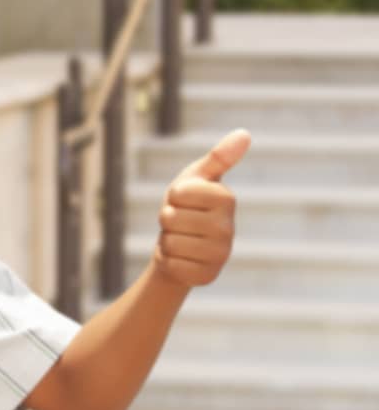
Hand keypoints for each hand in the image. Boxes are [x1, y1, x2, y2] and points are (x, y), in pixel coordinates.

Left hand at [153, 128, 250, 287]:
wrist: (180, 246)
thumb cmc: (187, 206)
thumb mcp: (196, 178)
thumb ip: (218, 158)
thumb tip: (244, 133)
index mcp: (226, 199)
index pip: (180, 192)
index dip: (173, 196)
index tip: (183, 200)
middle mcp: (228, 227)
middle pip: (171, 218)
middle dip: (166, 219)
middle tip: (180, 222)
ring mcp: (220, 254)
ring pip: (169, 242)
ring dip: (166, 241)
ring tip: (180, 239)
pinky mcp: (207, 276)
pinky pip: (171, 265)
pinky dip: (168, 261)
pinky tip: (181, 258)